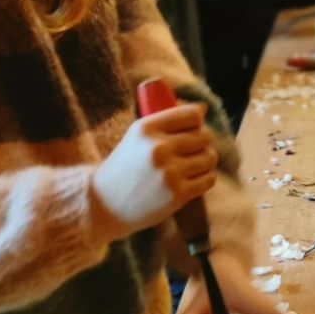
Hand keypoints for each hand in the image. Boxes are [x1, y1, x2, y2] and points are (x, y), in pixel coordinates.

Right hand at [90, 105, 216, 243]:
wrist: (105, 204)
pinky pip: (209, 179)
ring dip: (205, 160)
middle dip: (203, 142)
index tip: (193, 129)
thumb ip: (166, 122)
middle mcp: (158, 148)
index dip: (197, 122)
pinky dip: (205, 178)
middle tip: (194, 150)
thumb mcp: (137, 136)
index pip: (192, 115)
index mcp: (146, 128)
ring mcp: (169, 172)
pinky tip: (193, 179)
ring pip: (209, 157)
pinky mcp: (177, 194)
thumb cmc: (125, 167)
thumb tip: (202, 108)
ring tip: (193, 165)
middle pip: (204, 136)